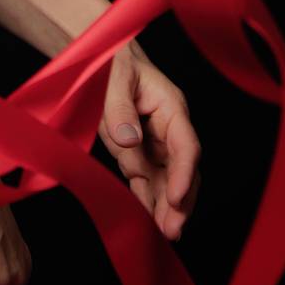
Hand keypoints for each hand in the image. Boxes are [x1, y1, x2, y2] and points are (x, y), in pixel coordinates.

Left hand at [97, 39, 201, 241]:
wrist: (97, 51)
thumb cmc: (110, 56)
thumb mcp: (113, 76)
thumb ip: (120, 108)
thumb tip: (130, 142)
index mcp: (170, 105)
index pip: (186, 145)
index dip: (184, 174)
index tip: (176, 198)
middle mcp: (168, 126)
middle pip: (183, 169)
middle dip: (181, 200)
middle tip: (172, 229)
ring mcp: (154, 139)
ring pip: (167, 178)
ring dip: (166, 206)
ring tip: (164, 233)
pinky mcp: (138, 148)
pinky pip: (148, 177)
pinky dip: (149, 197)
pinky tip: (149, 217)